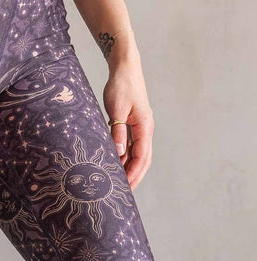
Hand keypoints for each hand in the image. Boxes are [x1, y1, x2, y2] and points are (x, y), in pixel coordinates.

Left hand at [103, 50, 154, 190]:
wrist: (125, 68)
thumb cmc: (121, 86)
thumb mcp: (117, 110)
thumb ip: (118, 132)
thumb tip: (119, 154)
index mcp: (145, 127)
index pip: (141, 157)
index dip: (134, 174)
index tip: (126, 188)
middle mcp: (145, 129)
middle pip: (143, 159)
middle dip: (135, 176)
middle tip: (124, 192)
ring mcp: (141, 127)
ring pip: (137, 153)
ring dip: (129, 168)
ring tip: (118, 182)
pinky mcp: (133, 124)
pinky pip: (131, 145)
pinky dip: (125, 156)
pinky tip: (115, 163)